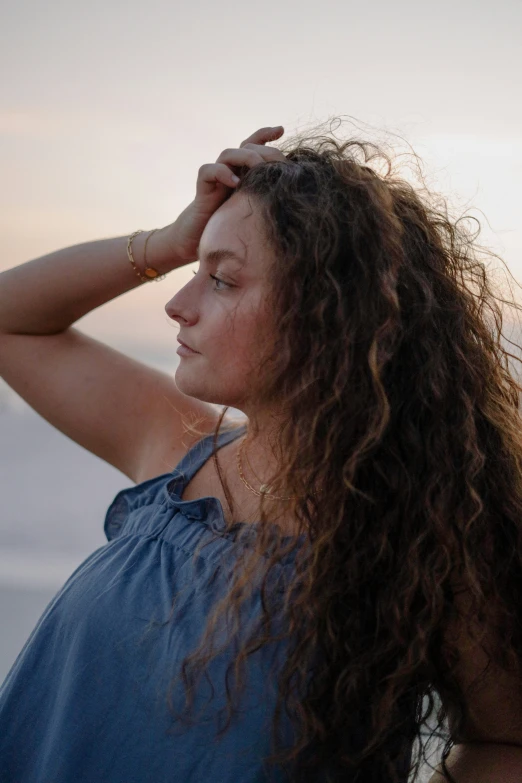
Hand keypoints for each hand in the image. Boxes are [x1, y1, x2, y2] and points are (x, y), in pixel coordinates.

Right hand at [164, 125, 286, 264]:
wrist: (201, 237)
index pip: (254, 145)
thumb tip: (296, 195)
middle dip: (264, 151)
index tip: (281, 130)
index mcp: (244, 171)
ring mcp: (216, 176)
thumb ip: (268, 196)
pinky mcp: (204, 186)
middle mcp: (230, 169)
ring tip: (260, 169)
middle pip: (246, 147)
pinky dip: (223, 173)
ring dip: (246, 158)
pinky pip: (210, 170)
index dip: (265, 134)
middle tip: (280, 162)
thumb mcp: (255, 208)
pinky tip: (236, 183)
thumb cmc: (232, 224)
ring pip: (229, 153)